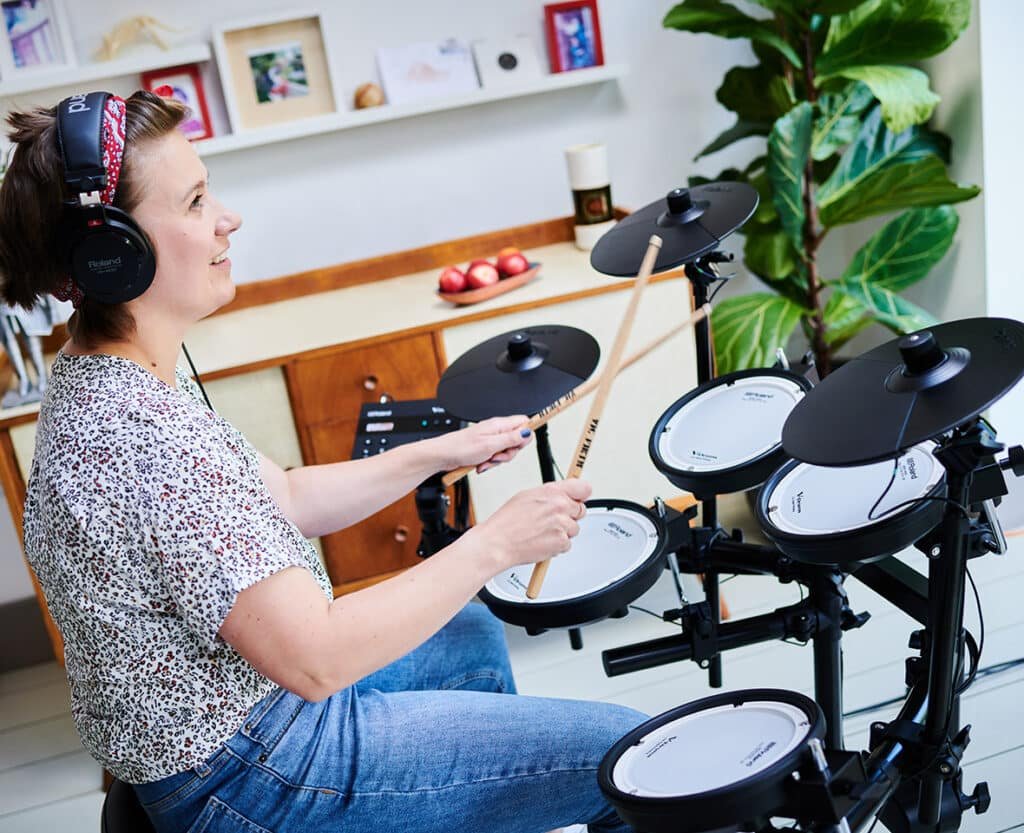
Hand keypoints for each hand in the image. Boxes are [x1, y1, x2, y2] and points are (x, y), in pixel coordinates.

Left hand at [432, 415, 532, 472]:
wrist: (443, 455)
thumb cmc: (460, 447)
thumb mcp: (490, 445)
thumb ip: (511, 439)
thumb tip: (528, 432)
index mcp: (499, 425)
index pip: (524, 422)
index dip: (526, 434)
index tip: (521, 444)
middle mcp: (496, 430)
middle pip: (517, 441)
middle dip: (509, 453)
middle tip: (497, 456)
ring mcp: (490, 439)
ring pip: (506, 451)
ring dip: (498, 460)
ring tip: (486, 461)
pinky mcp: (485, 448)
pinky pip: (495, 457)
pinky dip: (490, 463)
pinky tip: (481, 464)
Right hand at [472, 479, 592, 571]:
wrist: (498, 542)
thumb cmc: (508, 521)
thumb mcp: (527, 496)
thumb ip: (550, 494)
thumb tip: (562, 494)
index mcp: (552, 491)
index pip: (583, 488)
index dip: (581, 494)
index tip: (579, 498)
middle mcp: (559, 506)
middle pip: (581, 510)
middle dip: (570, 516)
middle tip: (552, 520)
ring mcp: (562, 524)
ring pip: (574, 529)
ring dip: (563, 532)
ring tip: (543, 532)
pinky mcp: (561, 542)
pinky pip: (567, 544)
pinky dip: (557, 546)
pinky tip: (542, 541)